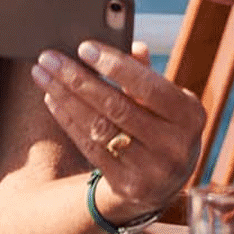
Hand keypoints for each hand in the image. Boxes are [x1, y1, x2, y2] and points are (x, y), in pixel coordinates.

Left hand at [31, 39, 201, 223]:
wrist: (164, 182)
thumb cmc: (160, 122)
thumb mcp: (165, 99)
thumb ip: (147, 71)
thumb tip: (133, 46)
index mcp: (190, 115)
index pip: (148, 86)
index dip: (115, 65)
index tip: (84, 47)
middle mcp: (175, 146)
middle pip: (116, 106)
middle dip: (77, 79)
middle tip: (49, 58)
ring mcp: (153, 171)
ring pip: (99, 128)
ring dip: (65, 97)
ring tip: (43, 74)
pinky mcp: (128, 187)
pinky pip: (91, 148)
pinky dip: (68, 120)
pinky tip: (52, 99)